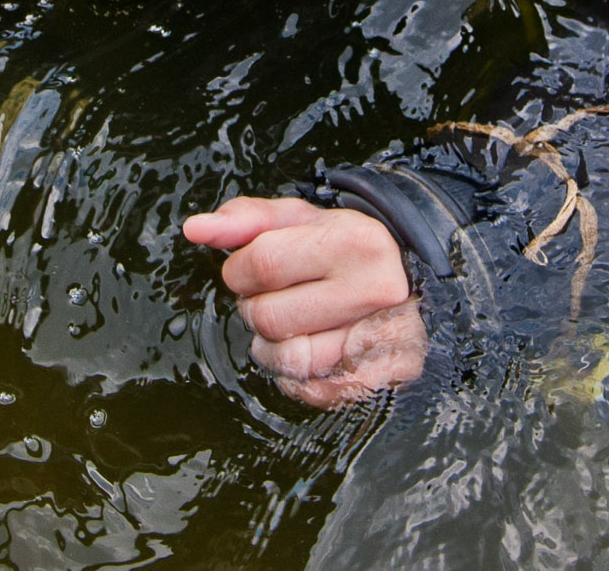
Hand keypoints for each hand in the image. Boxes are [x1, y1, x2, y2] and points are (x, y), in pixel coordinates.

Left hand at [182, 196, 426, 408]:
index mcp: (356, 241)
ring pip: (286, 359)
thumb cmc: (346, 249)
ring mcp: (382, 338)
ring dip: (271, 346)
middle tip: (274, 297)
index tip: (249, 269)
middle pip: (269, 316)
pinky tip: (311, 347)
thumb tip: (195, 229)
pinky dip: (296, 376)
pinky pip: (309, 390)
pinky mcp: (382, 379)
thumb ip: (248, 219)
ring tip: (291, 324)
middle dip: (253, 309)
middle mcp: (375, 289)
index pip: (262, 263)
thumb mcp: (303, 220)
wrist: (413, 282)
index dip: (239, 270)